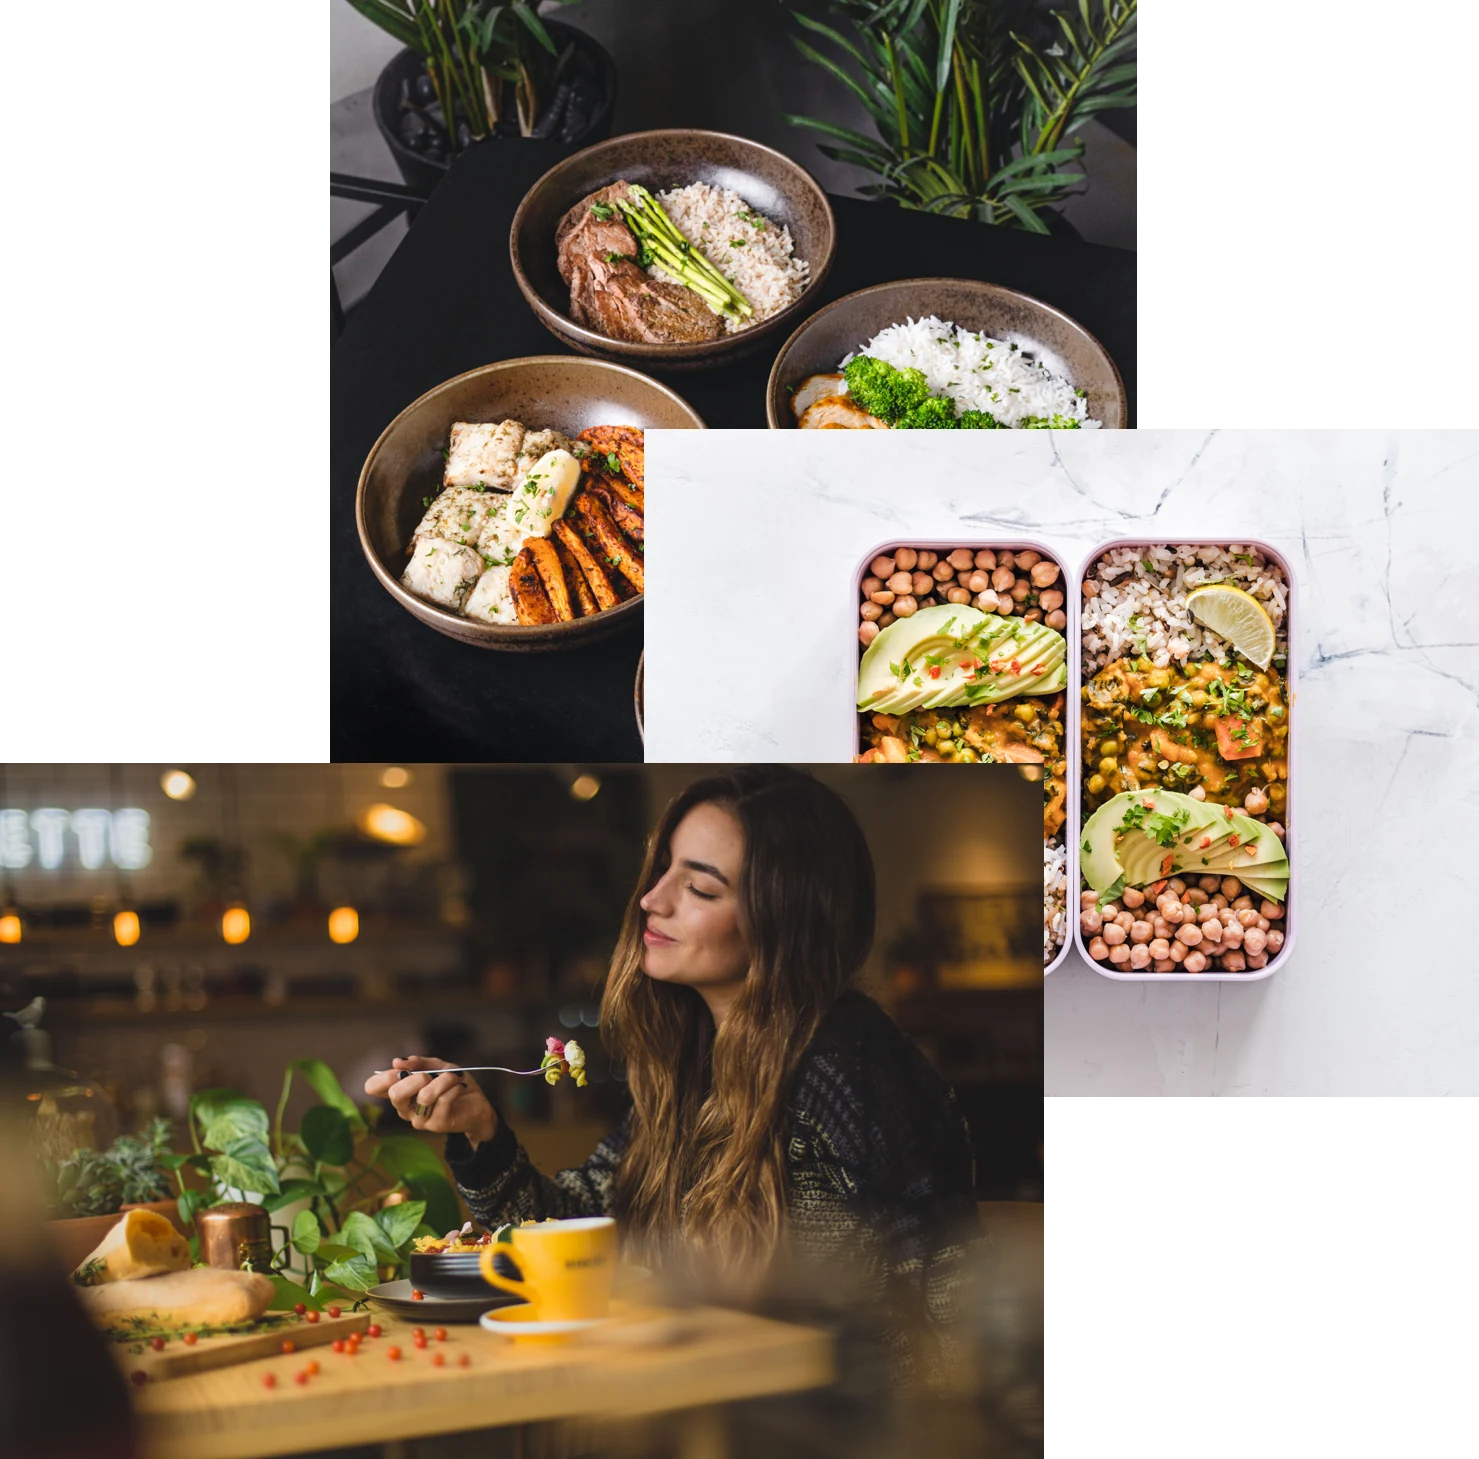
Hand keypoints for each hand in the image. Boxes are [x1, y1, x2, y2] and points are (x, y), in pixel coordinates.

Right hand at [363, 1057, 497, 1147]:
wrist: (477, 1104)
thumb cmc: (452, 1084)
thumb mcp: (437, 1067)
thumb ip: (419, 1063)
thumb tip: (397, 1061)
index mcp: (400, 1092)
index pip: (373, 1087)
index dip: (383, 1077)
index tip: (400, 1069)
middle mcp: (405, 1108)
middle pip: (395, 1094)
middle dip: (415, 1078)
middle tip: (429, 1075)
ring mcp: (419, 1119)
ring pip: (425, 1095)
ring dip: (443, 1080)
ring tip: (453, 1077)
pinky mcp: (437, 1124)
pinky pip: (443, 1100)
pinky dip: (454, 1087)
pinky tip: (459, 1087)